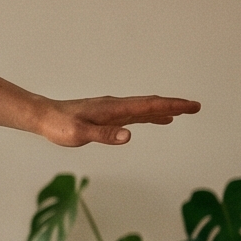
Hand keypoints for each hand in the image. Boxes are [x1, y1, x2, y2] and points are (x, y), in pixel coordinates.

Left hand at [35, 94, 201, 146]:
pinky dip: (151, 116)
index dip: (171, 105)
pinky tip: (159, 120)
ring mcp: (113, 110)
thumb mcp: (79, 133)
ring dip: (165, 109)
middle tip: (196, 107)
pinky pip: (136, 115)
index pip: (148, 106)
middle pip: (151, 104)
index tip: (191, 106)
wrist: (44, 117)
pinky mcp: (109, 116)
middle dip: (174, 105)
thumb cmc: (59, 125)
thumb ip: (104, 134)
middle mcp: (116, 106)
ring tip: (184, 112)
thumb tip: (129, 136)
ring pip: (145, 109)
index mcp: (113, 109)